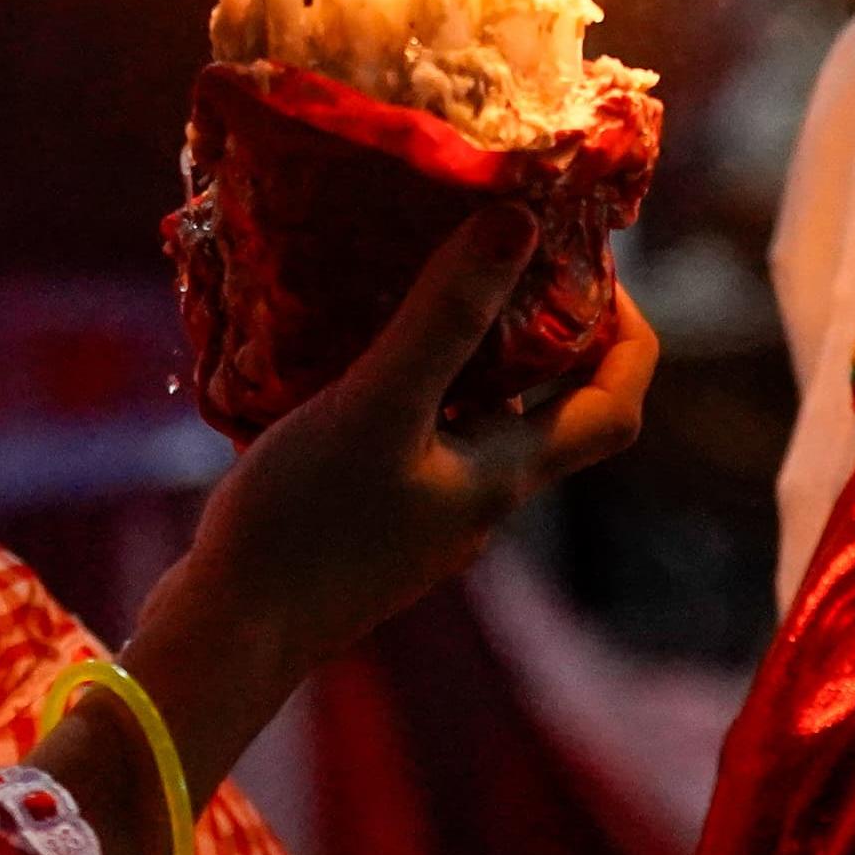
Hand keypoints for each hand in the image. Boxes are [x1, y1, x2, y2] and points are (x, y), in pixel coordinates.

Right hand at [26, 205, 655, 854]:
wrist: (228, 631)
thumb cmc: (306, 523)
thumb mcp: (377, 404)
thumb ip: (445, 318)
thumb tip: (519, 223)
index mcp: (505, 475)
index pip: (614, 406)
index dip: (627, 334)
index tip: (588, 265)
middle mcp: (481, 499)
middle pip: (549, 407)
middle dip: (540, 327)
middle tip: (497, 249)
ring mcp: (425, 514)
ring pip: (476, 420)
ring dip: (467, 351)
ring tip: (418, 280)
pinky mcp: (371, 518)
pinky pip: (414, 435)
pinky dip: (408, 385)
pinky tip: (349, 350)